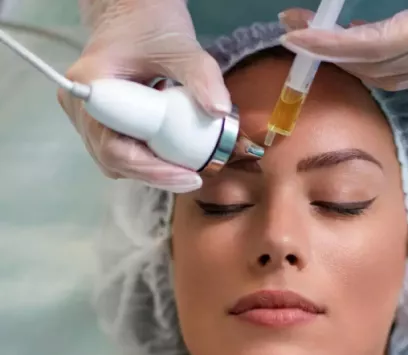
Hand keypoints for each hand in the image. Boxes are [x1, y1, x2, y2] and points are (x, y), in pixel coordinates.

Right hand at [59, 0, 230, 191]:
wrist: (133, 14)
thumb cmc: (151, 25)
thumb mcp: (182, 47)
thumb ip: (201, 77)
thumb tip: (219, 111)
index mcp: (90, 86)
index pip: (115, 147)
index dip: (151, 169)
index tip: (188, 175)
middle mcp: (80, 108)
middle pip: (115, 160)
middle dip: (157, 174)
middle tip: (194, 178)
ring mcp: (87, 119)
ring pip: (118, 162)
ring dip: (153, 170)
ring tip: (187, 169)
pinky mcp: (100, 125)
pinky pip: (123, 153)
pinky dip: (149, 159)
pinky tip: (174, 156)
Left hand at [280, 0, 407, 89]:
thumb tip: (343, 16)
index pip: (375, 45)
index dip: (330, 43)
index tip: (293, 34)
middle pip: (379, 67)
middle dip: (333, 51)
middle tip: (297, 29)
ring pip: (393, 77)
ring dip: (355, 60)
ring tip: (326, 36)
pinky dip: (383, 63)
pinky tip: (366, 44)